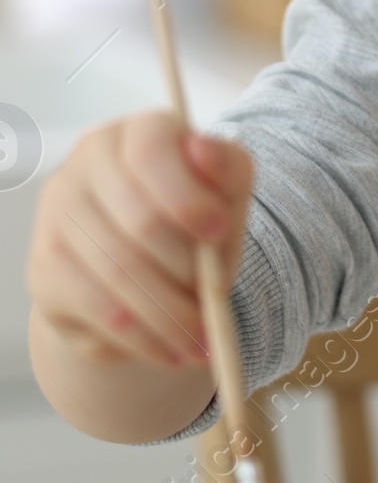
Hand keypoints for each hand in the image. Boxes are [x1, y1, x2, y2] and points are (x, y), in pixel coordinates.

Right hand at [27, 113, 253, 370]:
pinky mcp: (45, 266)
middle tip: (219, 306)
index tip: (220, 234)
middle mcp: (87, 163)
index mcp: (138, 132)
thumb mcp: (226, 197)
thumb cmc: (193, 225)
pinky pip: (100, 308)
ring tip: (204, 343)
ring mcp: (58, 213)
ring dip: (171, 315)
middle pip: (138, 220)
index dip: (188, 196)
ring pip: (119, 271)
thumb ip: (227, 173)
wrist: (149, 275)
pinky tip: (173, 351)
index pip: (150, 151)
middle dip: (187, 270)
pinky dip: (145, 337)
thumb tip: (204, 150)